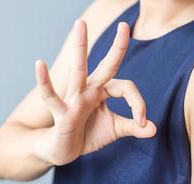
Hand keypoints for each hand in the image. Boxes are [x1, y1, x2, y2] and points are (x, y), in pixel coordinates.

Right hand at [34, 20, 156, 165]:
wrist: (64, 150)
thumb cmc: (88, 134)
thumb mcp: (114, 130)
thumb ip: (133, 127)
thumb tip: (154, 129)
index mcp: (102, 92)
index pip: (125, 88)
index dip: (138, 104)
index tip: (143, 123)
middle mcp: (89, 90)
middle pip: (105, 66)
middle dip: (116, 47)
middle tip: (124, 25)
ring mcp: (74, 99)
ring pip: (78, 71)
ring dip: (80, 48)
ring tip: (80, 23)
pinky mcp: (61, 113)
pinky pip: (51, 96)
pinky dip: (44, 81)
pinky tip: (39, 64)